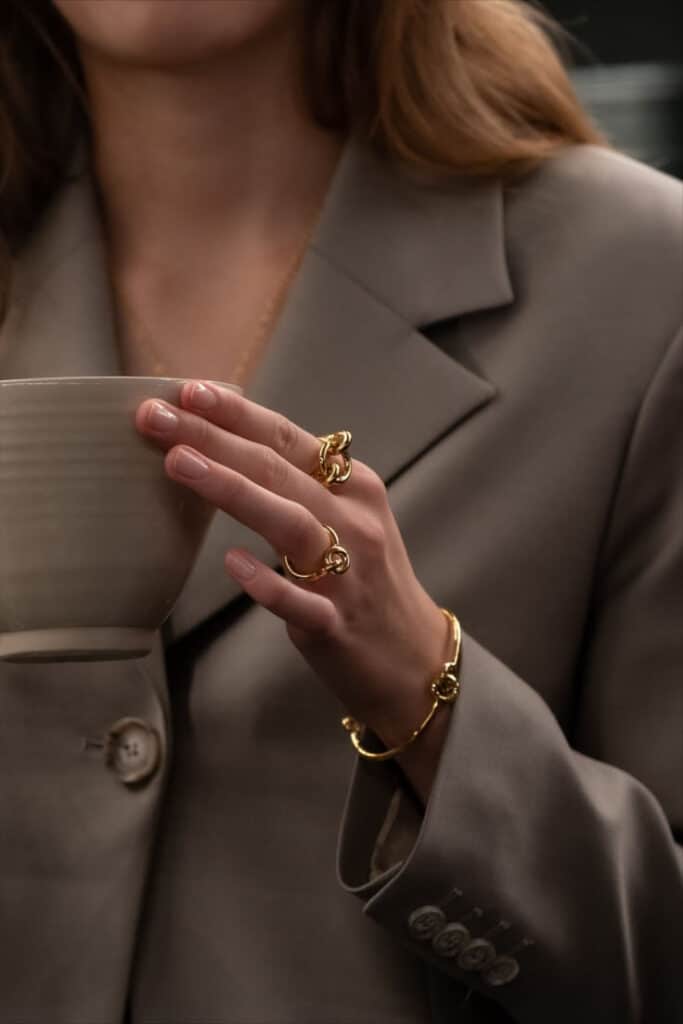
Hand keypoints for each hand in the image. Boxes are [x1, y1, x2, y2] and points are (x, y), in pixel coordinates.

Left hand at [136, 381, 452, 790]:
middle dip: (213, 437)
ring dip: (233, 489)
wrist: (414, 657)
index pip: (288, 438)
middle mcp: (355, 522)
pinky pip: (300, 603)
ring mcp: (348, 574)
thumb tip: (227, 440)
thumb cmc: (365, 579)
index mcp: (355, 488)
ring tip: (178, 463)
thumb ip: (298, 483)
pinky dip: (267, 582)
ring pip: (290, 522)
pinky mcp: (335, 625)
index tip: (187, 390)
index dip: (237, 413)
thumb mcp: (346, 518)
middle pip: (278, 470)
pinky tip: (232, 563)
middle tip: (155, 415)